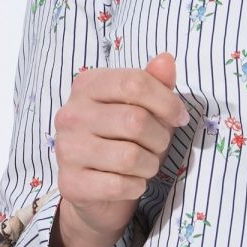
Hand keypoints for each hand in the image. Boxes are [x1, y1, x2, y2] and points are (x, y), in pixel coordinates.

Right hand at [52, 52, 190, 246]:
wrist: (95, 187)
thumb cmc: (123, 139)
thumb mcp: (142, 107)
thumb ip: (154, 83)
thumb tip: (166, 60)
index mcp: (87, 85)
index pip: (135, 82)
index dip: (167, 102)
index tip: (179, 118)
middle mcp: (71, 114)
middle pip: (136, 121)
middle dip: (160, 138)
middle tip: (158, 145)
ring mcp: (67, 149)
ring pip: (130, 156)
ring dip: (150, 165)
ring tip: (144, 164)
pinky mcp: (70, 183)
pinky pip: (119, 185)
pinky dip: (136, 186)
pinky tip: (130, 182)